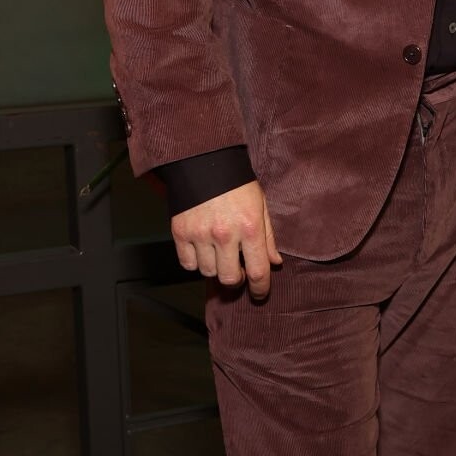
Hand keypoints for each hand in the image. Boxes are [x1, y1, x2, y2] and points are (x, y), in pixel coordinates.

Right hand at [172, 180, 281, 296]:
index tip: (260, 293)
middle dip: (236, 279)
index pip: (258, 272)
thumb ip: (268, 237)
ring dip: (215, 268)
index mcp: (249, 228)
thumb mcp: (260, 206)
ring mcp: (200, 234)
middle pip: (230, 278)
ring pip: (208, 272)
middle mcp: (225, 234)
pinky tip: (202, 250)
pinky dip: (195, 262)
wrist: (204, 161)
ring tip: (218, 253)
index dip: (261, 289)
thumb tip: (275, 262)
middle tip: (237, 269)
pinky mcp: (180, 232)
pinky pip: (187, 263)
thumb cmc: (237, 183)